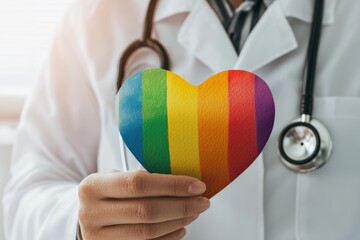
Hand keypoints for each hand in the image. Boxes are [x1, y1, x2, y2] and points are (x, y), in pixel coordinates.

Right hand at [78, 171, 209, 239]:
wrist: (87, 216)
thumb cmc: (110, 193)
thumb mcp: (117, 179)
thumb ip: (143, 180)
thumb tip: (186, 184)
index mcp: (93, 186)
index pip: (138, 183)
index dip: (171, 185)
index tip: (196, 185)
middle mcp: (91, 213)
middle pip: (146, 210)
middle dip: (181, 205)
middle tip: (202, 201)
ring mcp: (98, 237)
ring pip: (147, 232)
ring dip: (177, 221)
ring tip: (193, 212)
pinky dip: (168, 237)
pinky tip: (180, 228)